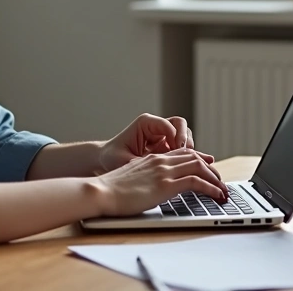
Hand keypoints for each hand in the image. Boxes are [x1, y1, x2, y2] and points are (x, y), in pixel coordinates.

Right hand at [92, 148, 227, 216]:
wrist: (100, 192)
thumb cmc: (110, 190)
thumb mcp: (131, 179)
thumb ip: (145, 178)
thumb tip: (150, 188)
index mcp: (152, 159)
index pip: (182, 154)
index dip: (198, 160)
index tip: (208, 166)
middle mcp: (161, 161)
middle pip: (194, 159)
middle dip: (211, 169)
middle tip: (220, 181)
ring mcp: (164, 171)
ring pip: (199, 168)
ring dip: (215, 179)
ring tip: (223, 191)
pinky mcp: (166, 185)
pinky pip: (196, 182)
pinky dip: (210, 187)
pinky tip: (217, 195)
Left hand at [99, 113, 213, 172]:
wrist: (104, 161)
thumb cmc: (111, 158)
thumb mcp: (125, 160)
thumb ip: (143, 162)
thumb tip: (160, 169)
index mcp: (146, 123)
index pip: (170, 124)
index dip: (177, 136)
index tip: (179, 150)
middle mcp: (156, 127)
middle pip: (181, 125)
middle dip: (186, 139)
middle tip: (187, 154)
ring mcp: (162, 137)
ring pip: (184, 135)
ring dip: (188, 148)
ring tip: (188, 163)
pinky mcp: (165, 148)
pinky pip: (181, 149)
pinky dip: (186, 157)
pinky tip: (188, 169)